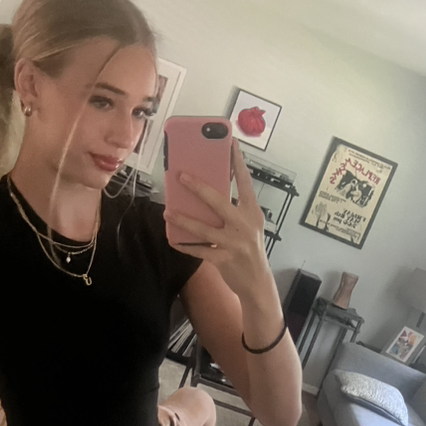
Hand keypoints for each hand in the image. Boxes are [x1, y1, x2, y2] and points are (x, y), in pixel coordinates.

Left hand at [163, 139, 270, 301]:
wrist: (257, 282)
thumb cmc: (249, 249)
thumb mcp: (248, 225)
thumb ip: (232, 210)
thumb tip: (205, 193)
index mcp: (252, 211)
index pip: (245, 182)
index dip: (237, 162)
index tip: (230, 143)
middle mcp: (245, 224)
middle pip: (219, 201)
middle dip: (198, 188)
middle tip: (181, 176)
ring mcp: (234, 242)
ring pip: (204, 228)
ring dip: (183, 219)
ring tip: (168, 211)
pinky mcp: (224, 259)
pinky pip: (199, 250)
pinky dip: (184, 245)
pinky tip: (173, 239)